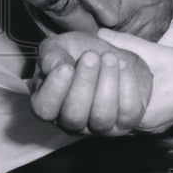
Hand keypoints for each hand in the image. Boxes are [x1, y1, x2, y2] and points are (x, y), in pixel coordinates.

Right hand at [30, 32, 152, 135]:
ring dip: (107, 82)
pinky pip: (129, 111)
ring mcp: (100, 125)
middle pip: (74, 116)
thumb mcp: (61, 46)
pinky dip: (127, 85)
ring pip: (102, 115)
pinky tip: (123, 65)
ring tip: (109, 57)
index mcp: (50, 104)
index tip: (66, 67)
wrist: (114, 55)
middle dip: (84, 82)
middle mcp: (73, 122)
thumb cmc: (81, 52)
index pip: (44, 110)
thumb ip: (51, 55)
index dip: (55, 90)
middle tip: (91, 55)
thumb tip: (56, 67)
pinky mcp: (127, 121)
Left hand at [98, 28, 172, 131]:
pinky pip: (128, 114)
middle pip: (108, 117)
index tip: (93, 64)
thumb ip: (128, 44)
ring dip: (107, 97)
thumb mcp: (159, 53)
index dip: (95, 86)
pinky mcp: (153, 120)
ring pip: (117, 117)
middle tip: (88, 70)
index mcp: (144, 115)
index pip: (106, 108)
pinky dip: (119, 100)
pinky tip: (115, 83)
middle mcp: (144, 127)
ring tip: (98, 75)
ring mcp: (149, 126)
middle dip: (96, 92)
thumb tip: (100, 33)